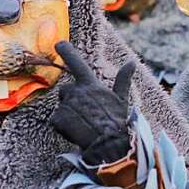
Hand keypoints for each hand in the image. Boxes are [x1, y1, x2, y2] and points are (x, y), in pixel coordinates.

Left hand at [51, 41, 134, 165]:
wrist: (108, 145)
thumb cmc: (117, 123)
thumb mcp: (121, 100)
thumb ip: (123, 79)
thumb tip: (132, 62)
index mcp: (90, 85)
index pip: (76, 63)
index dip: (67, 52)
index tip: (59, 42)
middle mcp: (75, 91)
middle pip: (65, 91)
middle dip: (70, 99)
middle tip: (86, 114)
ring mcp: (65, 105)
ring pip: (62, 106)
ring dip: (69, 114)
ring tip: (84, 125)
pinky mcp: (58, 119)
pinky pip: (57, 121)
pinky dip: (64, 127)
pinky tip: (76, 132)